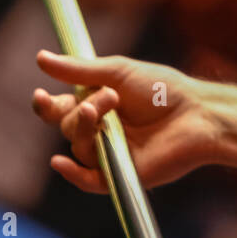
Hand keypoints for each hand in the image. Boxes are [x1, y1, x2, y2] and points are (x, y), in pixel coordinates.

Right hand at [32, 50, 236, 192]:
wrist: (196, 113)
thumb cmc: (163, 90)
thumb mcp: (118, 73)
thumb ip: (79, 70)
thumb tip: (40, 58)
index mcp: (98, 105)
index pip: (60, 109)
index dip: (46, 105)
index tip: (41, 95)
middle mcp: (101, 131)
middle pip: (67, 126)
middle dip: (79, 111)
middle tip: (108, 98)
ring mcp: (110, 153)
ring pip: (78, 146)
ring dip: (88, 127)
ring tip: (112, 110)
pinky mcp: (121, 173)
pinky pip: (88, 180)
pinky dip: (72, 173)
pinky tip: (60, 162)